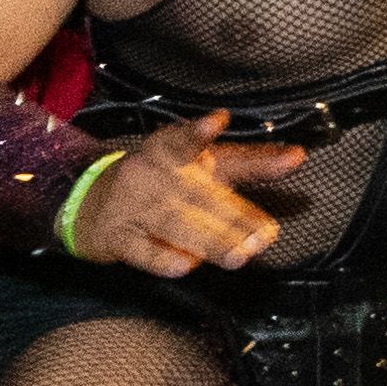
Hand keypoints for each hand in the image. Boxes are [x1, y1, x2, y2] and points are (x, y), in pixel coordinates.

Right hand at [69, 112, 303, 276]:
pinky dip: (161, 258)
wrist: (88, 204)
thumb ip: (252, 162)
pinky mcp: (116, 237)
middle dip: (232, 216)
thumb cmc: (163, 182)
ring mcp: (131, 205)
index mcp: (172, 150)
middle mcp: (152, 174)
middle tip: (264, 237)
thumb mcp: (204, 165)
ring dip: (209, 241)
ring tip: (239, 255)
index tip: (216, 121)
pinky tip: (183, 264)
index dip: (198, 133)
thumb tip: (298, 156)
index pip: (185, 140)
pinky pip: (140, 250)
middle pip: (194, 194)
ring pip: (173, 223)